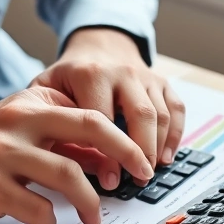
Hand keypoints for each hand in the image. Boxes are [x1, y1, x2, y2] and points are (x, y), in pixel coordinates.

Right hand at [0, 87, 153, 223]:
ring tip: (93, 218)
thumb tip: (108, 157)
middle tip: (141, 177)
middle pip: (89, 128)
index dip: (122, 138)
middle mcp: (16, 121)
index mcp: (28, 102)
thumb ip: (61, 141)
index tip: (141, 161)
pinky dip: (48, 223)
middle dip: (125, 154)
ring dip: (89, 203)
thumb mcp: (19, 134)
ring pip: (68, 175)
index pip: (89, 113)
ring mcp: (0, 154)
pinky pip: (37, 209)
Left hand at [30, 28, 185, 167]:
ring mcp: (145, 76)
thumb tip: (66, 161)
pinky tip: (166, 157)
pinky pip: (176, 108)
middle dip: (142, 153)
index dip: (109, 154)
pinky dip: (175, 135)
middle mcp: (122, 72)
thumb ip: (51, 121)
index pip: (104, 121)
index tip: (111, 179)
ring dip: (159, 148)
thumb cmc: (70, 75)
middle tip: (139, 179)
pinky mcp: (161, 81)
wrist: (97, 44)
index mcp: (91, 74)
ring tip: (149, 172)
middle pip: (141, 116)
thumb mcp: (47, 89)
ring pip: (162, 115)